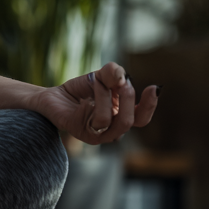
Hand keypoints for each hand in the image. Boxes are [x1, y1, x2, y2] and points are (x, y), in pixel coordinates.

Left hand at [37, 61, 158, 144]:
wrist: (54, 96)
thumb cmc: (81, 90)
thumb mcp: (99, 77)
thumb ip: (112, 74)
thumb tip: (123, 77)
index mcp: (121, 116)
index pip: (142, 117)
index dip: (150, 105)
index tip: (154, 88)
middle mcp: (113, 129)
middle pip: (131, 120)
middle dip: (128, 98)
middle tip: (119, 81)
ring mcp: (99, 135)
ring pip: (114, 120)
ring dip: (107, 96)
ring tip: (97, 82)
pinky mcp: (84, 133)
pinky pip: (98, 121)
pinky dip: (95, 102)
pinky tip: (85, 98)